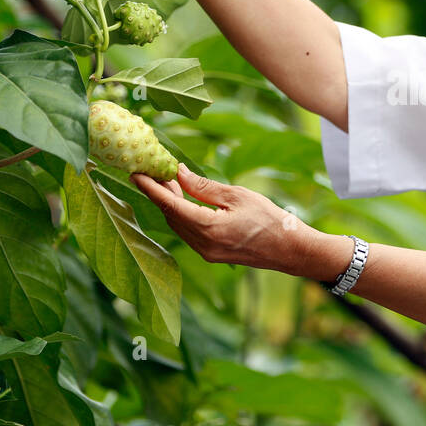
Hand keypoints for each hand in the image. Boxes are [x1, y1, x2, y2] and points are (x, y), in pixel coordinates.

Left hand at [131, 163, 313, 274]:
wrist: (289, 250)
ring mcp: (206, 252)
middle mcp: (202, 244)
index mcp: (207, 227)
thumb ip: (205, 187)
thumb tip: (179, 175)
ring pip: (178, 225)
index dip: (150, 188)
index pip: (169, 204)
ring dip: (171, 204)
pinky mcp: (211, 254)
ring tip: (169, 182)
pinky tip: (185, 201)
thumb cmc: (269, 219)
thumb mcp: (237, 196)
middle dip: (160, 193)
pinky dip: (182, 215)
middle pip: (170, 215)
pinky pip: (188, 232)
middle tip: (154, 170)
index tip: (135, 173)